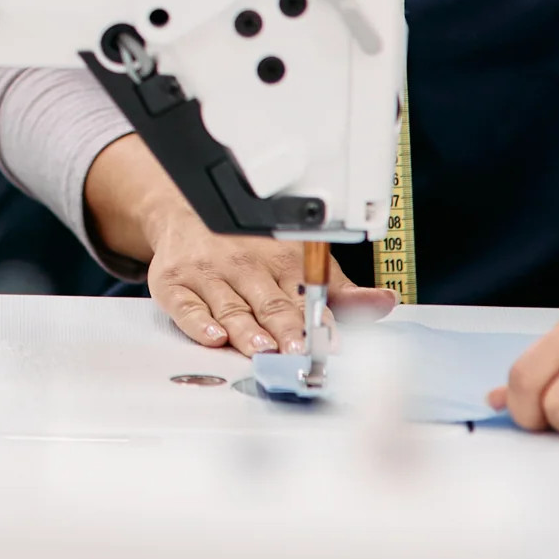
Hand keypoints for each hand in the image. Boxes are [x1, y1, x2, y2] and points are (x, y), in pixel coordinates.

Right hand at [144, 204, 398, 356]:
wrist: (187, 210)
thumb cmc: (252, 247)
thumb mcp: (302, 261)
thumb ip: (341, 292)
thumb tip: (384, 303)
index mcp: (283, 261)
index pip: (304, 294)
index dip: (317, 319)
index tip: (330, 340)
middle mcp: (246, 265)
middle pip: (268, 302)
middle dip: (283, 326)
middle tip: (294, 348)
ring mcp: (209, 273)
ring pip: (230, 305)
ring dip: (245, 327)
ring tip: (259, 346)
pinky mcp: (174, 281)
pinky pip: (184, 304)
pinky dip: (197, 321)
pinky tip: (211, 334)